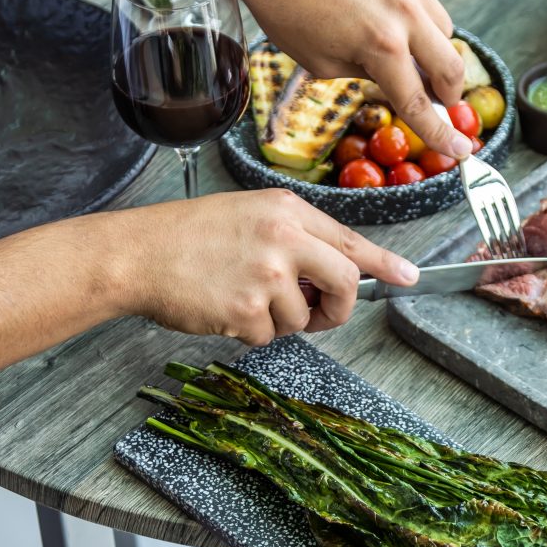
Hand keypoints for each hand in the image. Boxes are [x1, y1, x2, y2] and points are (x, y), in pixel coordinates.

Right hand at [110, 189, 417, 345]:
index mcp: (286, 210)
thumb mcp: (249, 216)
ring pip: (304, 317)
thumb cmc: (187, 236)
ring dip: (280, 321)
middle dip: (337, 307)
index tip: (408, 277)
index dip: (383, 263)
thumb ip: (293, 236)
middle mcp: (284, 237)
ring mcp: (268, 273)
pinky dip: (251, 333)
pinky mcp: (248, 308)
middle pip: (344, 281)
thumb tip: (330, 269)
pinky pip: (270, 336)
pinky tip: (224, 309)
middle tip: (321, 315)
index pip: (349, 239)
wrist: (138, 253)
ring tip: (242, 298)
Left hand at [241, 0, 471, 158]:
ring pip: (445, 31)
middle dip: (448, 94)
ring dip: (435, 54)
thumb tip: (391, 78)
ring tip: (410, 63)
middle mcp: (405, 14)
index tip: (460, 150)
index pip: (418, 103)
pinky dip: (421, 25)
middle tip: (437, 105)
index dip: (439, 133)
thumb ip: (365, 74)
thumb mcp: (322, 62)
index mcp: (382, 46)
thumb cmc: (288, 12)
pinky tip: (398, 30)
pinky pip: (428, 6)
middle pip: (450, 68)